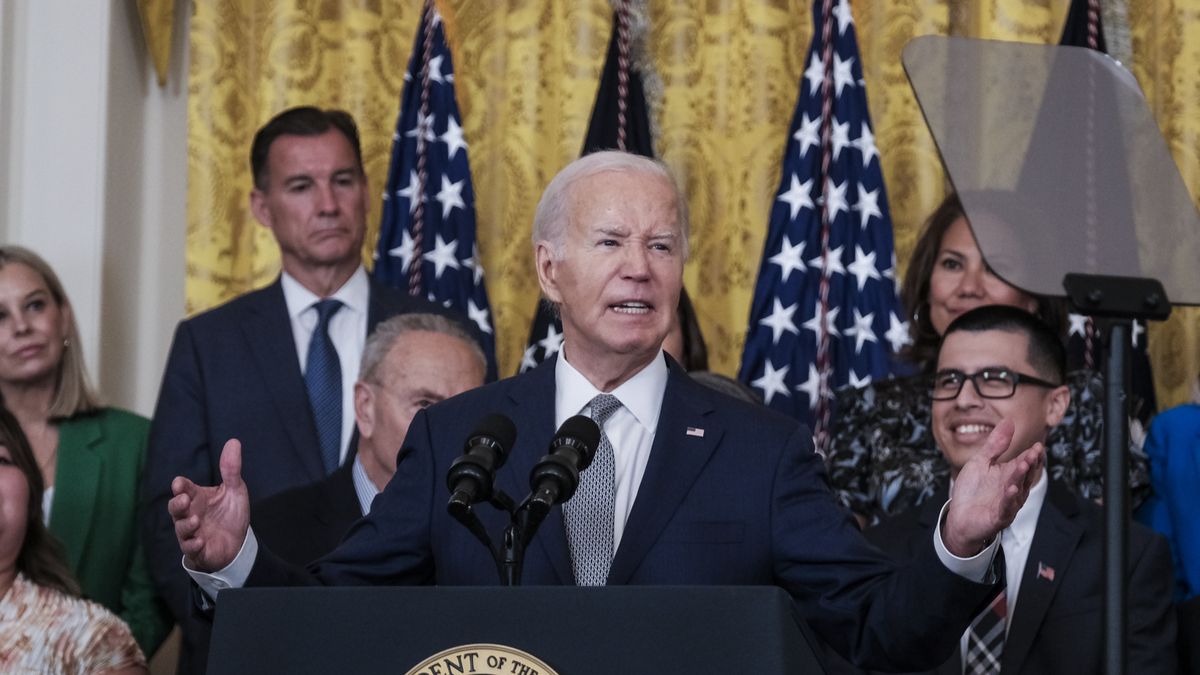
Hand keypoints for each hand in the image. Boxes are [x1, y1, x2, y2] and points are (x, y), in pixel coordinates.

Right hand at [168, 439, 249, 571]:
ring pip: (181, 529)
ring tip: (195, 520)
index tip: (179, 483)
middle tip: (183, 500)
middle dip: (177, 504)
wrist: (238, 543)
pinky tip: (200, 541)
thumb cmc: (231, 514)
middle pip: (175, 508)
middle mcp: (190, 514)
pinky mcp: (198, 550)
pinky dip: (193, 545)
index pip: (184, 489)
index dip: (181, 486)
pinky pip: (190, 549)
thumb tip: (233, 441)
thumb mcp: (235, 489)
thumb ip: (231, 469)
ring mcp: (192, 533)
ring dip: (185, 525)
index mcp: (197, 498)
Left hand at [943, 420, 1043, 556]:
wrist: (959, 517)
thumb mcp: (981, 461)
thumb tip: (1009, 421)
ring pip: (1018, 489)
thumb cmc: (972, 490)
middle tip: (1034, 453)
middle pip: (1024, 474)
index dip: (1031, 455)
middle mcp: (1013, 488)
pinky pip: (1007, 507)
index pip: (1024, 462)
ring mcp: (1008, 503)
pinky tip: (1012, 488)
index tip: (1037, 446)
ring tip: (1024, 465)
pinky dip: (1010, 498)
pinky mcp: (999, 516)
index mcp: (1009, 474)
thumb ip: (995, 444)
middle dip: (1029, 463)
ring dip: (1021, 477)